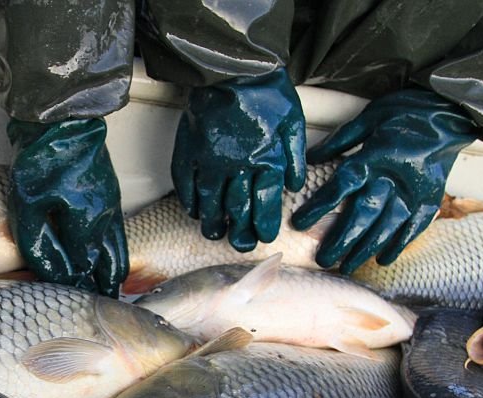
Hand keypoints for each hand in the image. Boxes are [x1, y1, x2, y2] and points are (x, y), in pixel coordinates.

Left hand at [7, 118, 127, 297]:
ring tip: (112, 292)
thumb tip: (55, 276)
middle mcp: (106, 217)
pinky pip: (118, 233)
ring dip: (115, 273)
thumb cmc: (40, 159)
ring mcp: (112, 203)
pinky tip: (110, 258)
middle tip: (104, 309)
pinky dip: (116, 252)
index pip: (84, 267)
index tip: (72, 303)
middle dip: (105, 288)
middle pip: (110, 264)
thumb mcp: (28, 206)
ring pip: (119, 249)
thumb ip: (40, 245)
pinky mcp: (111, 192)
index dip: (78, 287)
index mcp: (87, 222)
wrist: (60, 117)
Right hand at [171, 67, 305, 250]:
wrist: (233, 68)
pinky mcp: (189, 152)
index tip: (265, 236)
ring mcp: (210, 161)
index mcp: (266, 160)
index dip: (265, 224)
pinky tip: (195, 212)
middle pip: (237, 210)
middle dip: (240, 232)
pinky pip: (186, 185)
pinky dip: (190, 202)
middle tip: (241, 245)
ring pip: (210, 202)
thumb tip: (294, 186)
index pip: (266, 203)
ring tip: (216, 234)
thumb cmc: (267, 94)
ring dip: (214, 222)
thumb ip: (295, 158)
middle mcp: (237, 167)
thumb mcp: (294, 123)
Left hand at [292, 89, 479, 274]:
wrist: (450, 109)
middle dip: (341, 240)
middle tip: (323, 260)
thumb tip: (310, 159)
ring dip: (367, 249)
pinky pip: (415, 226)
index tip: (299, 224)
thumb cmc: (404, 112)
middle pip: (363, 214)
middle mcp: (393, 177)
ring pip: (387, 226)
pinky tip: (384, 260)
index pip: (341, 186)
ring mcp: (415, 190)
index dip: (319, 207)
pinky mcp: (431, 197)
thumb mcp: (368, 118)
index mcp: (374, 156)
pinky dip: (400, 244)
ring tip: (348, 266)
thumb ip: (340, 142)